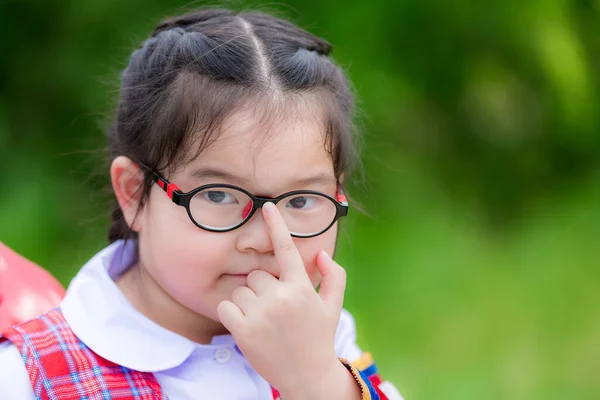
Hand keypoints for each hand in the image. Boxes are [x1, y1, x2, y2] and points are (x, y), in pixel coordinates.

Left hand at [217, 201, 348, 395]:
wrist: (307, 376)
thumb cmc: (319, 337)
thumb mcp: (333, 306)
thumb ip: (334, 275)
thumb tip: (319, 254)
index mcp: (301, 288)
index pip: (286, 249)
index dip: (276, 225)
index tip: (266, 207)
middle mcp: (280, 297)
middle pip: (256, 274)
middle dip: (262, 288)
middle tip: (275, 309)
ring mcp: (260, 314)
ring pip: (241, 290)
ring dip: (248, 302)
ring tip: (264, 320)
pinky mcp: (242, 330)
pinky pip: (226, 306)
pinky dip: (232, 313)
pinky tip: (248, 325)